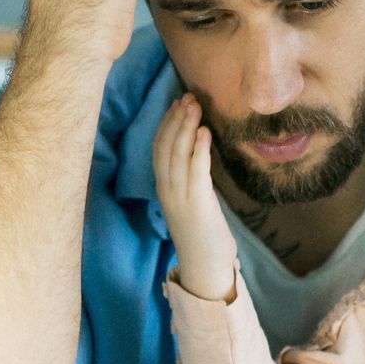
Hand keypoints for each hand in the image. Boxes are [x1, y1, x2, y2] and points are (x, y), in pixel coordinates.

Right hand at [153, 96, 238, 301]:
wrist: (205, 268)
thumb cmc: (204, 235)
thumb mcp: (192, 202)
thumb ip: (191, 179)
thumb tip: (199, 153)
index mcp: (164, 189)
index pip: (158, 150)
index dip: (166, 124)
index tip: (176, 103)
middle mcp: (167, 191)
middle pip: (165, 148)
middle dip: (175, 119)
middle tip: (187, 95)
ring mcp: (180, 198)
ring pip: (177, 156)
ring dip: (185, 127)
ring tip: (194, 105)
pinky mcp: (197, 206)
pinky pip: (195, 173)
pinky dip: (198, 150)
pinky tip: (204, 132)